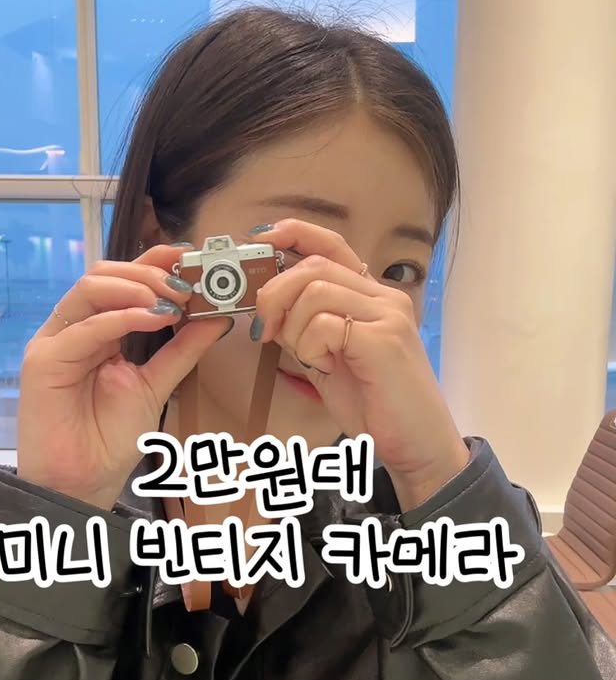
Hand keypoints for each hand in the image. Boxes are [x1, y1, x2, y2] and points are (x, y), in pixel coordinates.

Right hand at [17, 246, 229, 509]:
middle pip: (103, 274)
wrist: (80, 484)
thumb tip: (218, 317)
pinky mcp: (42, 360)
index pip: (122, 280)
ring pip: (89, 289)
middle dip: (149, 272)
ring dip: (135, 287)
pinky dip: (121, 317)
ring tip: (171, 301)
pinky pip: (83, 327)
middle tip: (187, 285)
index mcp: (97, 329)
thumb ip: (182, 350)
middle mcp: (73, 329)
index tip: (193, 258)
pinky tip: (153, 319)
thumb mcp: (156, 385)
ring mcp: (55, 341)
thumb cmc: (109, 439)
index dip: (155, 261)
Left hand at [251, 219, 469, 509]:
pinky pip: (325, 325)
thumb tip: (268, 308)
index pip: (332, 246)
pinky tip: (325, 368)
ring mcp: (387, 316)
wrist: (417, 445)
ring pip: (315, 293)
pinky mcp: (384, 340)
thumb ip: (307, 330)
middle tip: (266, 329)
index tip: (262, 238)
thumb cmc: (375, 406)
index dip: (295, 233)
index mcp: (372, 298)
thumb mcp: (331, 360)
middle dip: (275, 294)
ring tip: (311, 359)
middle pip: (313, 267)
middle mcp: (384, 298)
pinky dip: (311, 348)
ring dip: (295, 329)